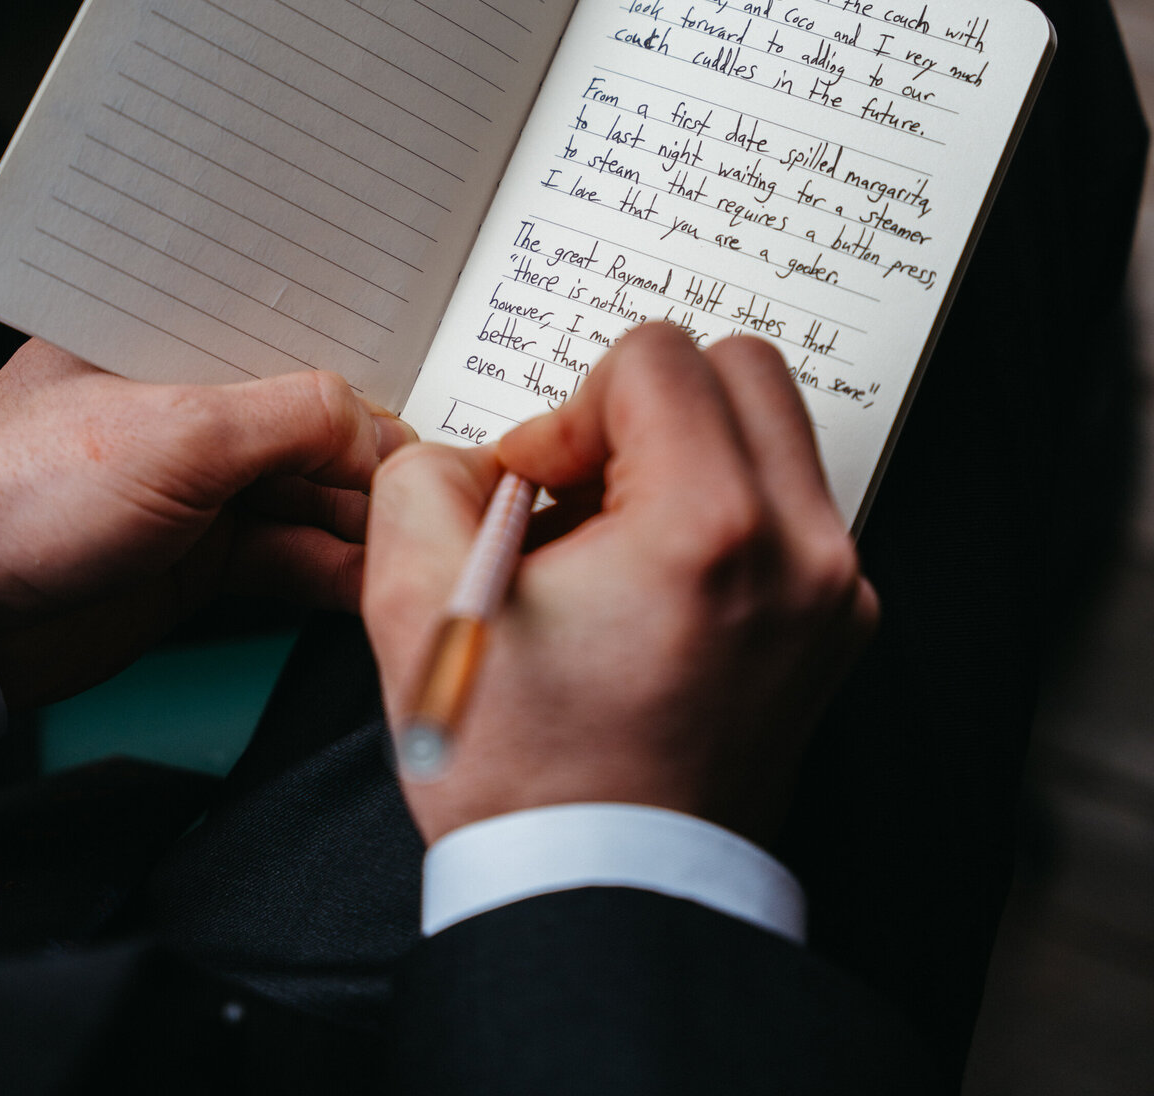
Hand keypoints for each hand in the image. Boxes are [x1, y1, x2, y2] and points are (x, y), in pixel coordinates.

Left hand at [0, 340, 414, 706]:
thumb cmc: (18, 497)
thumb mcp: (179, 432)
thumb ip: (295, 417)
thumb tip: (379, 430)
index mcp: (166, 335)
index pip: (289, 330)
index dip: (361, 356)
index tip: (426, 384)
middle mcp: (187, 403)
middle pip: (313, 415)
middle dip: (374, 449)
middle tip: (437, 476)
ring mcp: (198, 483)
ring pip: (312, 490)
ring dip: (365, 516)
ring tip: (420, 531)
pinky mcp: (203, 557)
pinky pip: (293, 553)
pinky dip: (336, 568)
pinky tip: (376, 574)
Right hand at [364, 323, 877, 849]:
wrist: (609, 896)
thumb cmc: (526, 778)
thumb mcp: (417, 608)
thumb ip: (425, 480)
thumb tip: (481, 458)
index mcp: (710, 530)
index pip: (656, 357)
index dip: (569, 410)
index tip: (534, 488)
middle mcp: (800, 550)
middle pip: (738, 366)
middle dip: (641, 405)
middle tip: (583, 488)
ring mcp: (834, 590)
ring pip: (768, 428)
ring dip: (683, 451)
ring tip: (615, 540)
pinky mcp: (837, 621)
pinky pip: (785, 502)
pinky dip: (718, 509)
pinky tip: (653, 583)